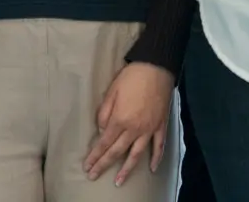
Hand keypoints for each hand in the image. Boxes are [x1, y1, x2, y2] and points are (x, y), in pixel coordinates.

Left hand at [84, 62, 173, 186]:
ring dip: (127, 169)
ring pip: (137, 154)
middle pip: (117, 151)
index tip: (87, 166)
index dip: (95, 155)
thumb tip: (102, 131)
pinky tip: (152, 168)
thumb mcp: (111, 92)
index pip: (104, 142)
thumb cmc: (131, 77)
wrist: (156, 67)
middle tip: (94, 176)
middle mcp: (134, 129)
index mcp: (120, 119)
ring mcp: (149, 129)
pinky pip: (158, 145)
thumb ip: (104, 113)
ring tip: (119, 181)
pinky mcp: (160, 126)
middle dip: (104, 165)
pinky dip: (156, 158)